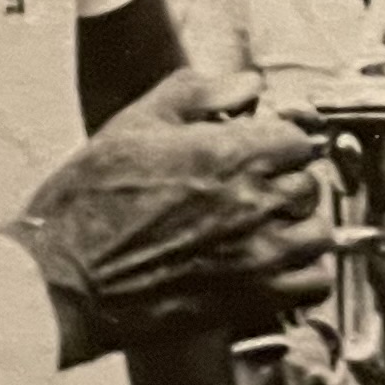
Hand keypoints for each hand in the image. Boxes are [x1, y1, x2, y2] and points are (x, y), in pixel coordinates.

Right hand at [10, 71, 331, 361]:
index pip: (296, 138)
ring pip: (319, 235)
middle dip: (285, 182)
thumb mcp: (132, 126)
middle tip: (255, 190)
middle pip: (308, 185)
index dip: (278, 140)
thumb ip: (196, 94)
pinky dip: (303, 276)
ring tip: (269, 229)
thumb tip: (246, 84)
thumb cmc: (89, 204)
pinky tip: (275, 267)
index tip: (260, 150)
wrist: (65, 281)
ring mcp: (255, 256)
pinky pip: (312, 286)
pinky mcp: (249, 300)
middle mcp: (250, 204)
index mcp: (226, 155)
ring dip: (299, 228)